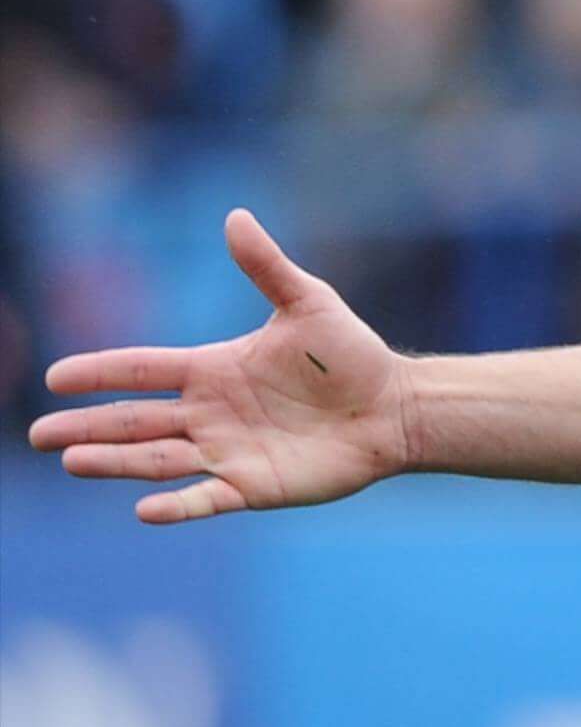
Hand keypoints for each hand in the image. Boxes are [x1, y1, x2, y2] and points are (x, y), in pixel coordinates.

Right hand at [29, 210, 413, 524]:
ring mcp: (228, 451)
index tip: (56, 377)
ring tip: (72, 461)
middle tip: (38, 434)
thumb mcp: (308, 303)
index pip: (142, 371)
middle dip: (87, 426)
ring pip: (157, 459)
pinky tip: (143, 510)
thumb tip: (235, 216)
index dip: (100, 374)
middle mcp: (210, 413)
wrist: (396, 408)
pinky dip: (176, 504)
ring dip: (115, 461)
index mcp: (213, 369)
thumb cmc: (353, 355)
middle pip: (135, 420)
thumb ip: (266, 267)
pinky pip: (206, 498)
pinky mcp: (253, 486)